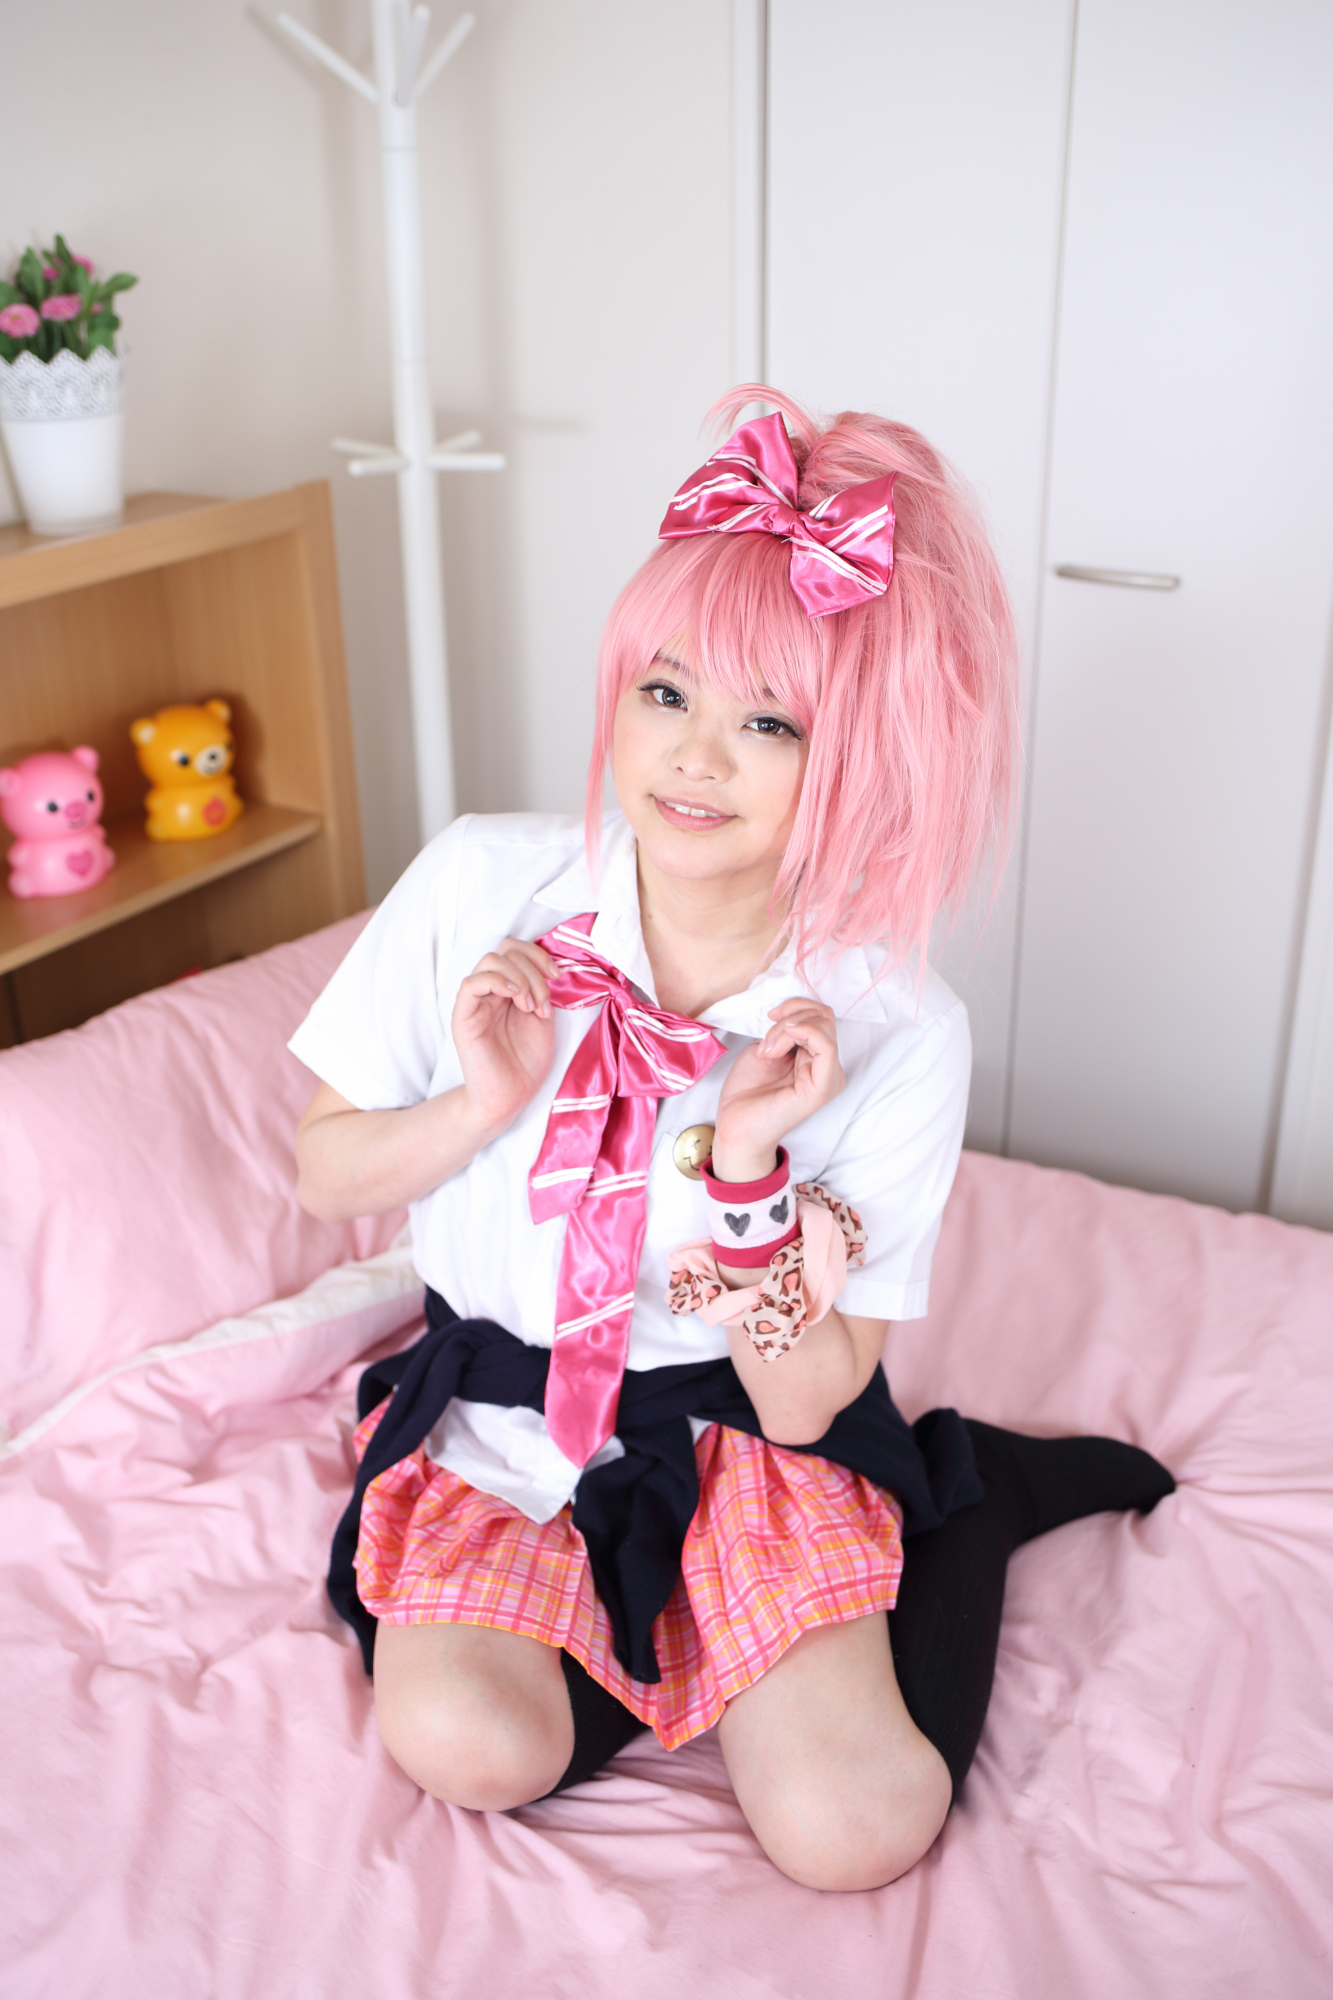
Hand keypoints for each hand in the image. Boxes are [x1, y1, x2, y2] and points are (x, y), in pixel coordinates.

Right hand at [451, 938, 556, 1137]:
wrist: (509, 1097)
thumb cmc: (525, 1062)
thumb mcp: (543, 1018)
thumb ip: (541, 990)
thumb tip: (546, 968)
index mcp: (507, 989)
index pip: (516, 950)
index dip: (538, 955)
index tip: (557, 976)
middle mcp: (489, 991)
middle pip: (505, 950)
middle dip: (533, 969)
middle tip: (544, 1002)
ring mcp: (475, 1002)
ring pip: (491, 961)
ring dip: (520, 978)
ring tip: (532, 1007)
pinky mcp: (463, 1017)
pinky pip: (471, 984)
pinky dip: (498, 981)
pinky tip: (517, 998)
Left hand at [712, 998, 843, 1181]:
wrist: (736, 1125)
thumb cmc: (748, 1091)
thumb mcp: (767, 1047)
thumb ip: (786, 1030)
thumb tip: (795, 1016)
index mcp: (817, 1058)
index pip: (821, 1016)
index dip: (795, 1007)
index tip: (770, 1017)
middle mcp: (828, 1067)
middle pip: (824, 1017)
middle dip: (791, 1017)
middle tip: (766, 1041)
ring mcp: (829, 1078)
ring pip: (823, 1027)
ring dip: (788, 1029)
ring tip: (768, 1051)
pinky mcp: (823, 1087)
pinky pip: (826, 1046)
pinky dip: (803, 1032)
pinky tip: (780, 1045)